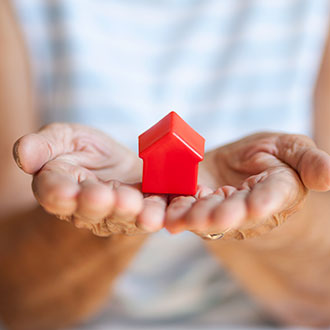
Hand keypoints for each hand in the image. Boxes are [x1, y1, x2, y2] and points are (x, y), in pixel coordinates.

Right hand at [13, 123, 167, 235]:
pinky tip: (158, 215)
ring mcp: (116, 213)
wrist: (118, 165)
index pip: (54, 193)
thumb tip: (22, 154)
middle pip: (90, 209)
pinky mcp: (143, 212)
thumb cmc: (86, 150)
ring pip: (121, 217)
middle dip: (96, 203)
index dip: (58, 193)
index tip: (63, 192)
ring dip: (128, 213)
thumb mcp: (63, 138)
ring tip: (135, 207)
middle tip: (103, 197)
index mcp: (61, 187)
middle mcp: (87, 207)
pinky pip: (149, 216)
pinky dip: (155, 216)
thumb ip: (43, 145)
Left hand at [165, 133, 329, 238]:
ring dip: (196, 219)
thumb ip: (310, 162)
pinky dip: (177, 211)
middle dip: (225, 215)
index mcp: (278, 191)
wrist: (239, 163)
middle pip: (237, 213)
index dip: (264, 202)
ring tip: (183, 220)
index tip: (256, 206)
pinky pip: (187, 209)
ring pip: (209, 216)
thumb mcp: (290, 147)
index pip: (273, 198)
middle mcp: (250, 208)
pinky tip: (167, 216)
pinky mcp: (199, 206)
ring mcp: (223, 210)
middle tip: (214, 219)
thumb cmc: (269, 154)